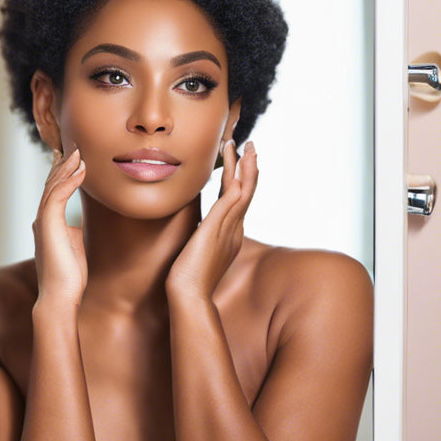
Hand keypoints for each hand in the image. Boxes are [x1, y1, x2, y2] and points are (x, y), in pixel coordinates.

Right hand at [32, 148, 87, 305]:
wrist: (60, 297)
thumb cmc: (68, 278)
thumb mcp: (74, 248)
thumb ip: (73, 233)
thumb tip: (78, 225)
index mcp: (47, 224)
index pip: (53, 192)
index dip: (62, 174)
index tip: (72, 160)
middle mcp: (42, 219)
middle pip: (51, 184)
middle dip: (63, 165)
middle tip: (75, 148)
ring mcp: (43, 221)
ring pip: (53, 186)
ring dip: (67, 168)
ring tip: (79, 153)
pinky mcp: (48, 225)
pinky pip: (58, 195)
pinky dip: (69, 180)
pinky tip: (81, 170)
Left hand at [166, 140, 257, 300]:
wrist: (189, 295)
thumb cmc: (190, 277)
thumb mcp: (200, 250)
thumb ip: (204, 237)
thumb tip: (199, 230)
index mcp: (230, 233)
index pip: (238, 199)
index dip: (241, 177)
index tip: (241, 159)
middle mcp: (234, 229)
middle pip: (247, 192)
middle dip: (250, 167)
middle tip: (252, 145)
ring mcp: (228, 229)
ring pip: (243, 192)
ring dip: (245, 168)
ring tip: (247, 147)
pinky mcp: (216, 229)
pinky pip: (231, 201)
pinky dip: (235, 183)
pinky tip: (237, 169)